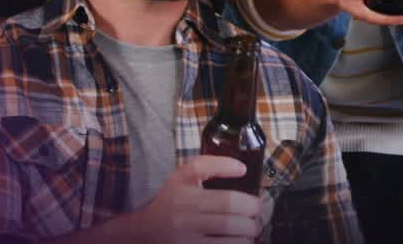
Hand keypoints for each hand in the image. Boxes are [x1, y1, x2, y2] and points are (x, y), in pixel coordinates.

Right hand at [124, 156, 262, 243]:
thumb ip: (207, 166)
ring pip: (228, 229)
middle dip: (251, 207)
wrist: (145, 232)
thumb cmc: (172, 201)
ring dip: (249, 229)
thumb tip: (242, 168)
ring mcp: (186, 234)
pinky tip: (241, 240)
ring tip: (252, 228)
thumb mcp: (181, 178)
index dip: (226, 166)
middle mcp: (182, 209)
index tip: (243, 170)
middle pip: (226, 203)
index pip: (201, 168)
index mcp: (180, 187)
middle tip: (257, 210)